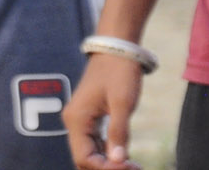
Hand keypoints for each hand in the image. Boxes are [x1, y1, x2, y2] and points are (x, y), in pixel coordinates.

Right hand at [63, 52, 144, 168]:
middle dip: (106, 168)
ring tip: (134, 165)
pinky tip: (126, 157)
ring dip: (108, 163)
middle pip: (84, 158)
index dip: (106, 169)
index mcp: (77, 119)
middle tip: (134, 167)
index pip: (84, 158)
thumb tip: (118, 160)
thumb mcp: (122, 103)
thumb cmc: (119, 72)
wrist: (116, 49)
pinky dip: (108, 154)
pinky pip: (94, 144)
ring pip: (89, 153)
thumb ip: (118, 133)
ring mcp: (80, 120)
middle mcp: (74, 122)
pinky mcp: (89, 118)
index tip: (131, 166)